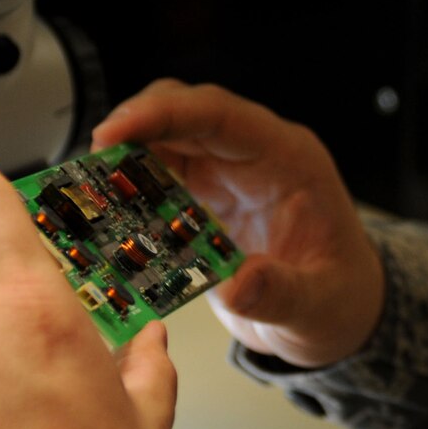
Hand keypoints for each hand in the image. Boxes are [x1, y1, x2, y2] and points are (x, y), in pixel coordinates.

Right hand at [93, 80, 383, 369]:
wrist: (337, 314)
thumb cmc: (340, 297)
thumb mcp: (318, 305)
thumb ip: (282, 293)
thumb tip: (241, 284)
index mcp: (289, 160)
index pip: (222, 115)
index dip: (167, 113)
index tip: (117, 130)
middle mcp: (255, 156)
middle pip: (186, 114)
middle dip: (134, 127)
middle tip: (90, 163)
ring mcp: (228, 174)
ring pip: (166, 139)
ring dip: (125, 159)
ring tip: (87, 189)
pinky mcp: (206, 197)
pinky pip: (159, 177)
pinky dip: (129, 190)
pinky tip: (105, 213)